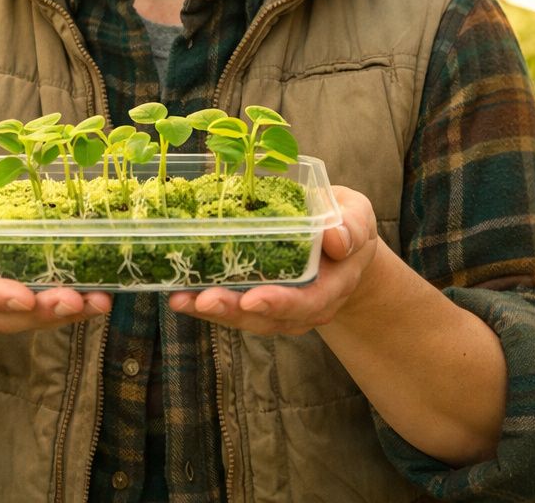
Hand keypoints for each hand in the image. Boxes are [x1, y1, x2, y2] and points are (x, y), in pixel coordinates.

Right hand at [0, 175, 111, 332]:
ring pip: (24, 319)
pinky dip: (72, 309)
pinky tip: (98, 299)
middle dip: (39, 312)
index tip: (24, 298)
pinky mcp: (16, 300)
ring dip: (62, 314)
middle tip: (74, 301)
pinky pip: (41, 311)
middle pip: (0, 314)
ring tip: (97, 302)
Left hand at [167, 185, 381, 335]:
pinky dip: (203, 303)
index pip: (307, 302)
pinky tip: (177, 293)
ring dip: (211, 311)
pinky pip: (231, 308)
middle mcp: (303, 306)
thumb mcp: (357, 217)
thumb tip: (336, 238)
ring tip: (180, 298)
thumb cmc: (345, 224)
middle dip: (233, 310)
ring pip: (244, 318)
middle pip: (267, 318)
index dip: (279, 303)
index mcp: (332, 286)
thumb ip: (351, 226)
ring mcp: (278, 309)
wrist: (340, 245)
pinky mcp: (256, 301)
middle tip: (204, 299)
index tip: (252, 299)